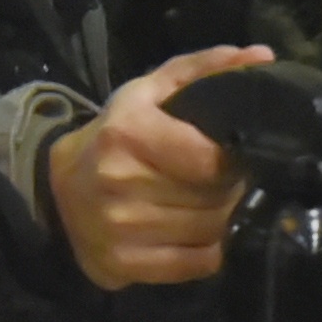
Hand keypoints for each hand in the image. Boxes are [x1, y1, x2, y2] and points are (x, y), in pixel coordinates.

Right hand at [50, 49, 272, 287]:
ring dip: (223, 220)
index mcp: (128, 132)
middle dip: (231, 190)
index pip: (210, 160)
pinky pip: (195, 264)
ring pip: (210, 232)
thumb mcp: (153, 92)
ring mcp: (119, 228)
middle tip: (227, 182)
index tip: (237, 156)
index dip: (234, 160)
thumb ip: (205, 69)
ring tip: (212, 204)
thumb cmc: (117, 134)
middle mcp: (120, 181)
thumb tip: (262, 56)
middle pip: (213, 198)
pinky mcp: (122, 264)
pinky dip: (209, 251)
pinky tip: (199, 234)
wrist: (60, 188)